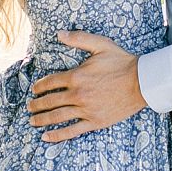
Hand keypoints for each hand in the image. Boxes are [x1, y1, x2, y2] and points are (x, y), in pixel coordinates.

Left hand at [27, 33, 146, 140]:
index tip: (34, 90)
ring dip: (42, 120)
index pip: (50, 82)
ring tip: (33, 121)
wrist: (142, 82)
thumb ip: (78, 39)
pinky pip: (72, 130)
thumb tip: (58, 33)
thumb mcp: (100, 44)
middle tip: (29, 107)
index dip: (39, 86)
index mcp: (76, 76)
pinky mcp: (95, 122)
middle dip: (36, 105)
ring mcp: (86, 110)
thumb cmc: (122, 62)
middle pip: (50, 101)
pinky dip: (57, 135)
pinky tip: (46, 137)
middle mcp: (78, 94)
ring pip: (57, 117)